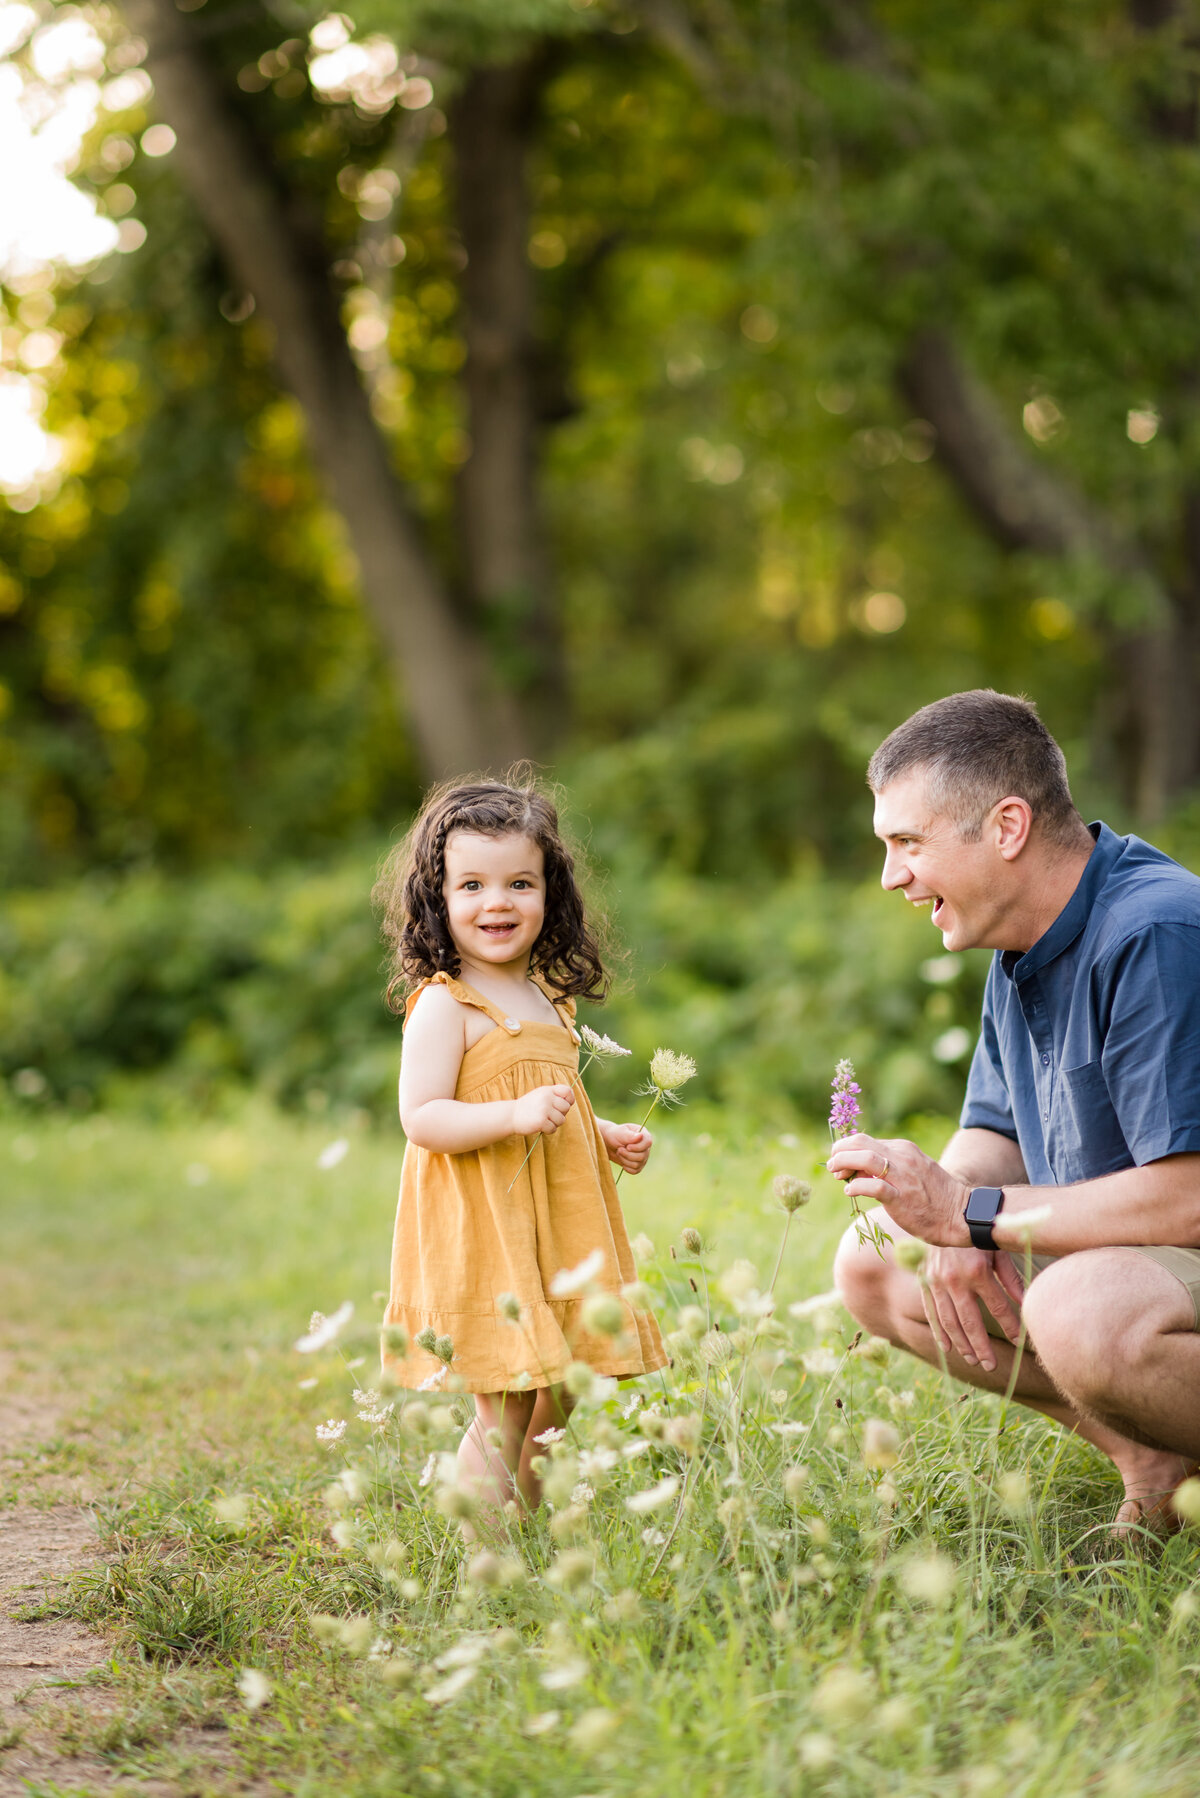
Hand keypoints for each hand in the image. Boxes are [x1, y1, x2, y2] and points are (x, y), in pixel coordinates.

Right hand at [512, 1084, 574, 1136]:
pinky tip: (540, 1127)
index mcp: (547, 1090)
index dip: (570, 1099)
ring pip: (561, 1120)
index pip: (567, 1091)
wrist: (511, 1115)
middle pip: (566, 1108)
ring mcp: (544, 1110)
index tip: (565, 1104)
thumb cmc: (527, 1106)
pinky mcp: (541, 1121)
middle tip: (550, 1116)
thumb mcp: (540, 1094)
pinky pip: (553, 1129)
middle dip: (560, 1114)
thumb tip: (569, 1102)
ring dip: (554, 1123)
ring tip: (544, 1121)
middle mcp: (547, 1098)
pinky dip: (548, 1130)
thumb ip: (553, 1095)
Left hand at [600, 1120, 652, 1173]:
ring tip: (619, 1153)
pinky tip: (622, 1161)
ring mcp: (643, 1156)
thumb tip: (640, 1136)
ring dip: (625, 1160)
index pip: (648, 1143)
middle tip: (619, 1149)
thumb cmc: (614, 1134)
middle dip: (628, 1154)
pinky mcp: (638, 1164)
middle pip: (642, 1156)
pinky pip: (636, 1170)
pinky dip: (627, 1167)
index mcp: (644, 1134)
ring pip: (638, 1164)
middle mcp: (645, 1146)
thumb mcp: (619, 1133)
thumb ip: (629, 1135)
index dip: (638, 1147)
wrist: (607, 1143)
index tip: (627, 1147)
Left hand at [826, 1132, 971, 1246]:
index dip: (846, 1149)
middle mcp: (903, 1158)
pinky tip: (850, 1191)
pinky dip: (856, 1186)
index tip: (839, 1161)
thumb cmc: (933, 1195)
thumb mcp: (912, 1171)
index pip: (866, 1140)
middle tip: (832, 1166)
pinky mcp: (901, 1198)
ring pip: (865, 1159)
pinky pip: (873, 1186)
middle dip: (839, 1151)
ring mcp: (903, 1177)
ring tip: (837, 1174)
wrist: (959, 1214)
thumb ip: (887, 1166)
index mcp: (904, 1149)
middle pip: (861, 1143)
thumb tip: (856, 1169)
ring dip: (843, 1164)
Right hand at [920, 1245, 1024, 1371]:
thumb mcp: (998, 1250)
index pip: (998, 1308)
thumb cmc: (977, 1233)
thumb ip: (1011, 1278)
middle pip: (971, 1323)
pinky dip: (939, 1332)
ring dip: (962, 1345)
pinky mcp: (925, 1282)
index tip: (1020, 1342)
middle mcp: (955, 1280)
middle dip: (982, 1347)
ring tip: (973, 1361)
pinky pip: (931, 1312)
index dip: (1010, 1327)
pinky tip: (948, 1349)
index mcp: (977, 1272)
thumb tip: (1026, 1303)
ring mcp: (937, 1283)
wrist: (943, 1214)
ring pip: (950, 1322)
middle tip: (991, 1366)